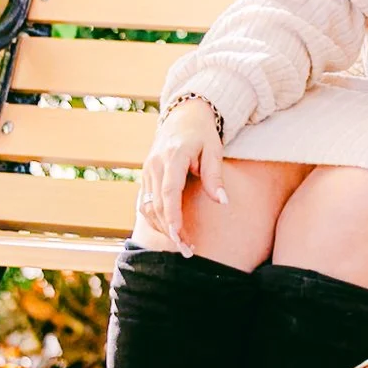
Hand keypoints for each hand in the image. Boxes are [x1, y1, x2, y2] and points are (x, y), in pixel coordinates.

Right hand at [137, 98, 225, 250]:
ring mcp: (147, 170)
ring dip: (162, 228)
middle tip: (187, 250)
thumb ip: (215, 176)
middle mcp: (155, 164)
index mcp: (173, 156)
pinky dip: (156, 220)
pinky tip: (171, 231)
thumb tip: (222, 202)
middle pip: (156, 204)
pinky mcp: (145, 176)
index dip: (173, 216)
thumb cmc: (203, 135)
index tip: (179, 236)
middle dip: (169, 229)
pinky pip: (146, 203)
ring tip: (182, 245)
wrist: (183, 117)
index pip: (169, 191)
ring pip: (148, 206)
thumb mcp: (214, 150)